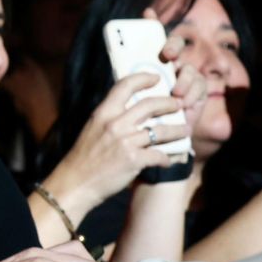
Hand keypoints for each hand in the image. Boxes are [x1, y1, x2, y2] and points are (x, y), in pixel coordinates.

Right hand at [48, 71, 191, 207]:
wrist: (76, 184)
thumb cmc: (83, 158)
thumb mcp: (92, 129)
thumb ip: (109, 117)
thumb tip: (127, 108)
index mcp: (103, 113)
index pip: (125, 85)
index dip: (144, 78)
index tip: (156, 78)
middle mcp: (115, 124)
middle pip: (150, 105)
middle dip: (169, 104)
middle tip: (178, 105)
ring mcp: (125, 142)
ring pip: (161, 130)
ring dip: (178, 130)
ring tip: (185, 130)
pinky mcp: (134, 160)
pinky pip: (159, 155)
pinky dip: (166, 158)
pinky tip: (167, 160)